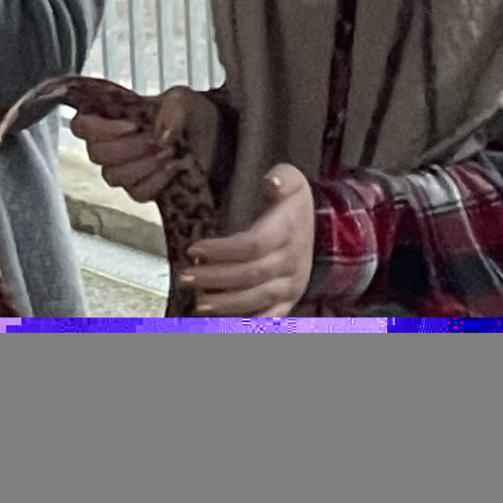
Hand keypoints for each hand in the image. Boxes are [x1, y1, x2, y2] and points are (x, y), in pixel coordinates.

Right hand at [74, 86, 221, 203]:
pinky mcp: (139, 190)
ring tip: (169, 152)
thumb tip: (161, 136)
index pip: (81, 126)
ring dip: (143, 165)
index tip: (131, 125)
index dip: (99, 129)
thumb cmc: (187, 114)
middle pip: (97, 154)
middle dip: (129, 148)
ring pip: (113, 176)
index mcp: (110, 117)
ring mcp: (122, 170)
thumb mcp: (182, 101)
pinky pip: (137, 193)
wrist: (211, 137)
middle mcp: (109, 145)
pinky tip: (173, 168)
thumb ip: (171, 111)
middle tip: (157, 140)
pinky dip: (156, 181)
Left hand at [180, 165, 316, 317]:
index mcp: (288, 233)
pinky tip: (223, 325)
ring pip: (258, 299)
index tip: (193, 248)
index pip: (252, 245)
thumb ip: (281, 178)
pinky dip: (248, 324)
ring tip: (198, 303)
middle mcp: (292, 263)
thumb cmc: (292, 203)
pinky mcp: (288, 301)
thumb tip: (273, 182)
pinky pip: (269, 318)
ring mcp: (291, 286)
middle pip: (250, 275)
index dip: (222, 249)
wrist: (317, 227)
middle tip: (185, 277)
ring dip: (226, 304)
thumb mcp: (291, 180)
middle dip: (214, 278)